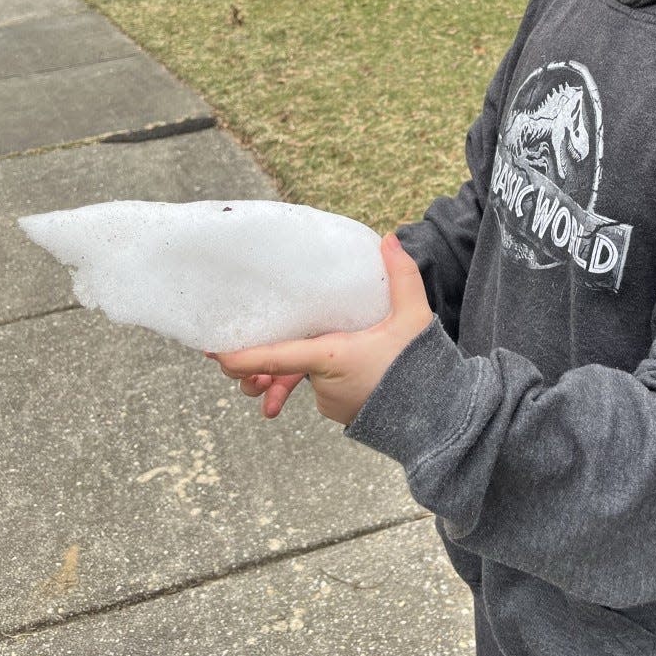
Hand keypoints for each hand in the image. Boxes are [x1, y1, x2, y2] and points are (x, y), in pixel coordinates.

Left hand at [207, 232, 432, 425]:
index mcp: (332, 358)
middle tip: (241, 355)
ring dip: (297, 371)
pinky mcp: (341, 410)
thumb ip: (401, 276)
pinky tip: (348, 365)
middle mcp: (324, 385)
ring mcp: (330, 402)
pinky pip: (321, 388)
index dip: (244, 357)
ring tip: (300, 365)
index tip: (215, 355)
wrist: (439, 417)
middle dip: (268, 362)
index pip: (278, 357)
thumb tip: (390, 237)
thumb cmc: (422, 367)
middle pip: (287, 364)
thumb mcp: (413, 317)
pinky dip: (323, 376)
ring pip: (303, 376)